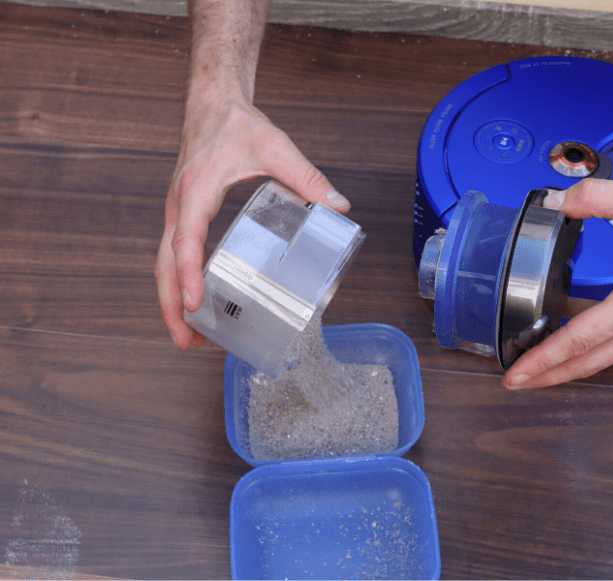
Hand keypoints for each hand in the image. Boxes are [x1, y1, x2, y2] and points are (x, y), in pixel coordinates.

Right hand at [155, 96, 349, 349]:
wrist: (212, 104)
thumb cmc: (238, 125)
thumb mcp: (276, 147)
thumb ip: (308, 176)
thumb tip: (340, 207)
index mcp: (196, 192)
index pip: (187, 241)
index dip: (189, 274)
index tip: (194, 304)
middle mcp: (179, 206)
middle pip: (164, 265)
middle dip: (172, 307)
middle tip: (186, 343)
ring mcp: (177, 212)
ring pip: (164, 264)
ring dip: (172, 302)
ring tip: (190, 339)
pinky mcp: (184, 215)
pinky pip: (173, 255)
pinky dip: (179, 284)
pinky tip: (197, 305)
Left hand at [503, 178, 612, 388]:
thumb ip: (594, 197)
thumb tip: (556, 202)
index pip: (580, 339)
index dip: (544, 358)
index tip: (516, 373)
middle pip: (588, 362)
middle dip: (548, 375)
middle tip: (514, 383)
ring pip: (603, 358)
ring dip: (568, 366)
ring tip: (537, 369)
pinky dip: (589, 353)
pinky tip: (572, 345)